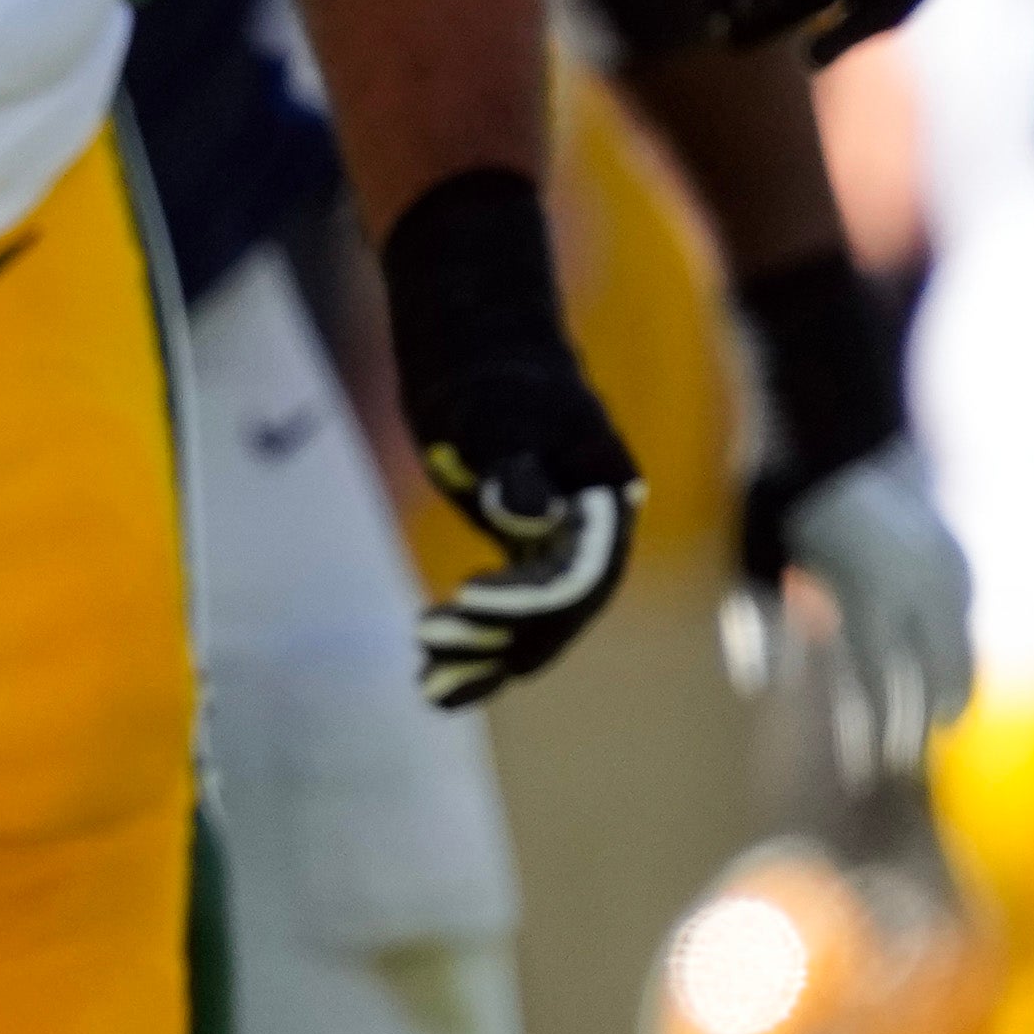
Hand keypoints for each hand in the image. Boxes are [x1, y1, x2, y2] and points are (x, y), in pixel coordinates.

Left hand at [377, 170, 640, 704]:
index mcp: (605, 494)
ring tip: (428, 685)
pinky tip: (435, 676)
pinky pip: (515, 609)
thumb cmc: (487, 373)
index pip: (580, 573)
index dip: (526, 602)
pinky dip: (480, 642)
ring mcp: (566, 541)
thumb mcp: (493, 412)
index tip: (464, 603)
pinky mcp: (531, 548)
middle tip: (431, 651)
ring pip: (537, 621)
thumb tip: (525, 515)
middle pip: (561, 610)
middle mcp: (597, 527)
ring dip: (486, 656)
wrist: (476, 347)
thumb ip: (514, 465)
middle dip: (501, 640)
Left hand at [726, 438, 970, 786]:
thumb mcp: (750, 565)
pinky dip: (959, 650)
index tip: (867, 772)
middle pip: (928, 679)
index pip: (876, 687)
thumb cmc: (777, 500)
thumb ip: (757, 627)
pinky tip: (951, 671)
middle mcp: (918, 589)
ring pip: (960, 650)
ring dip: (948, 692)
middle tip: (902, 768)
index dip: (872, 735)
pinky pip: (966, 618)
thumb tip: (760, 689)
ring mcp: (946, 569)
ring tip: (939, 728)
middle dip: (916, 728)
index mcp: (867, 597)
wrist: (833, 427)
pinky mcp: (956, 554)